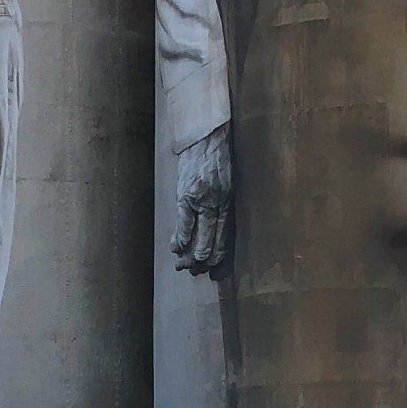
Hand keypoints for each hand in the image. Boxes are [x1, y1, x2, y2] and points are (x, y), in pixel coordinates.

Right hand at [171, 124, 232, 276]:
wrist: (206, 136)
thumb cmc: (217, 159)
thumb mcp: (228, 182)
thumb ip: (223, 203)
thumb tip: (216, 226)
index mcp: (230, 202)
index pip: (226, 236)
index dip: (220, 255)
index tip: (214, 268)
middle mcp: (219, 203)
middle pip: (213, 239)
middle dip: (204, 259)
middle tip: (197, 271)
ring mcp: (202, 199)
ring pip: (199, 234)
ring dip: (191, 253)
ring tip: (184, 265)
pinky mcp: (186, 193)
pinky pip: (184, 220)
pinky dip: (180, 236)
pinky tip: (177, 248)